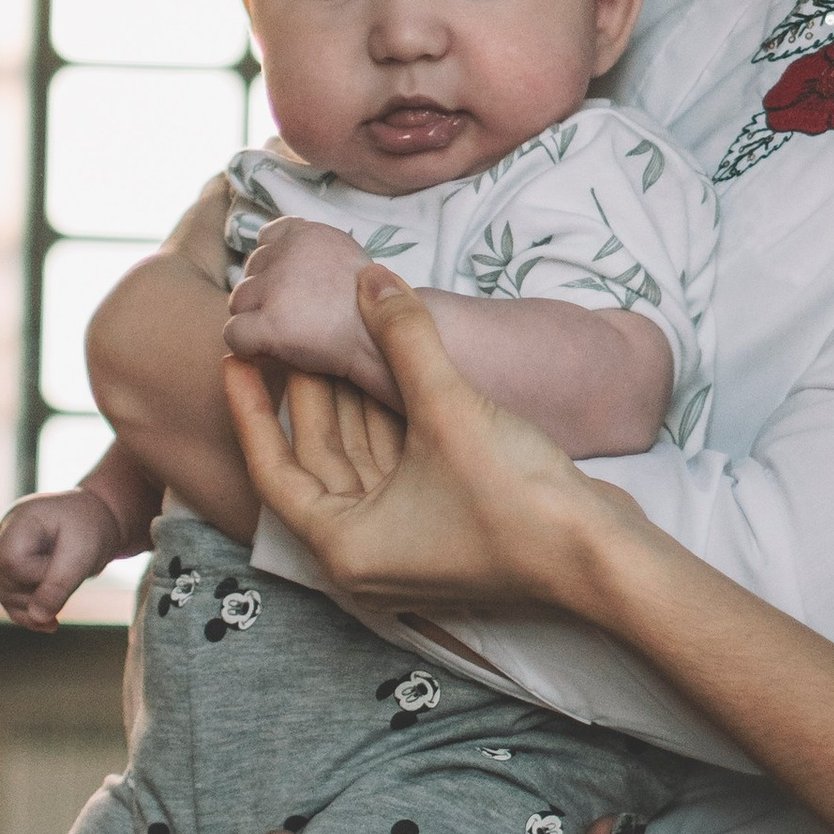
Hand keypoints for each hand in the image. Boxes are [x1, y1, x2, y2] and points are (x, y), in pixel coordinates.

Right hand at [0, 487, 129, 630]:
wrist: (98, 520)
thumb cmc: (91, 528)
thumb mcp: (82, 552)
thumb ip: (60, 584)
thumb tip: (37, 618)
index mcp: (17, 522)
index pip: (11, 562)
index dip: (38, 575)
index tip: (67, 567)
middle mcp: (2, 540)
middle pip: (4, 583)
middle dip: (37, 593)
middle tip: (70, 578)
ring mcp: (2, 558)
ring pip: (6, 597)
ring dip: (35, 609)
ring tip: (61, 603)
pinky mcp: (12, 576)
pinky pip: (13, 604)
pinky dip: (32, 617)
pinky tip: (53, 624)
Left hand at [222, 272, 617, 613]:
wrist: (599, 554)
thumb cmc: (515, 500)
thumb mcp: (448, 409)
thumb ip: (403, 338)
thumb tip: (373, 278)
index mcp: (344, 546)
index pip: (274, 469)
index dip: (251, 408)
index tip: (234, 359)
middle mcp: (366, 552)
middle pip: (320, 460)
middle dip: (310, 395)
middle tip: (294, 331)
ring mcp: (408, 542)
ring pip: (363, 460)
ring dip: (355, 402)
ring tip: (339, 337)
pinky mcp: (445, 526)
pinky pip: (400, 466)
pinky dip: (393, 422)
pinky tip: (392, 371)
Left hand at [226, 220, 393, 396]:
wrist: (391, 345)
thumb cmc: (374, 312)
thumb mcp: (346, 259)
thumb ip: (311, 253)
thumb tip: (270, 256)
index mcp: (309, 232)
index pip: (266, 240)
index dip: (275, 269)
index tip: (298, 292)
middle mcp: (290, 251)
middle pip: (250, 273)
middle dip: (266, 298)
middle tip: (300, 320)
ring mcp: (278, 287)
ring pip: (238, 302)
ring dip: (257, 321)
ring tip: (293, 336)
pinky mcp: (271, 323)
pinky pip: (234, 335)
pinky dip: (251, 348)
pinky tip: (279, 353)